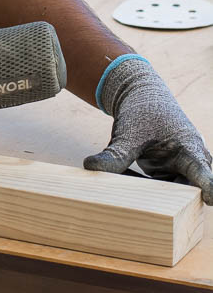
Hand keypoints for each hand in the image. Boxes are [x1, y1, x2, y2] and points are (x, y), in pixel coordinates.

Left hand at [84, 56, 212, 204]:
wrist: (138, 94)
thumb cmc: (141, 110)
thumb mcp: (127, 134)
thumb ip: (114, 155)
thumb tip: (90, 167)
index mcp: (188, 148)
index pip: (202, 172)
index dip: (207, 187)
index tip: (208, 199)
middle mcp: (191, 160)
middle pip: (186, 189)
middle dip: (166, 199)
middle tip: (138, 197)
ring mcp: (182, 166)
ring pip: (170, 191)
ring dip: (150, 192)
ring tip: (123, 179)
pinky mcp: (170, 170)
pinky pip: (159, 187)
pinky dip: (142, 185)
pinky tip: (123, 176)